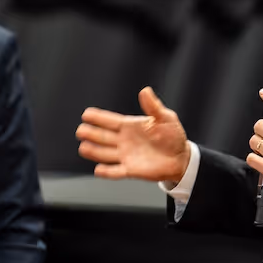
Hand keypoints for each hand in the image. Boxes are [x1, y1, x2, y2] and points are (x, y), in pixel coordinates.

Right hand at [76, 87, 190, 182]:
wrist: (180, 157)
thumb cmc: (173, 136)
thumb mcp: (166, 118)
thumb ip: (153, 106)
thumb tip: (145, 91)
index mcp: (130, 126)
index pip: (110, 120)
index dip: (98, 117)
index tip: (86, 114)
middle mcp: (124, 140)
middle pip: (103, 136)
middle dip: (91, 133)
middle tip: (81, 130)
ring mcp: (125, 155)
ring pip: (105, 153)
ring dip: (94, 151)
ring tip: (83, 147)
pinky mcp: (130, 170)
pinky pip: (115, 171)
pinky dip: (106, 172)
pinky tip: (98, 169)